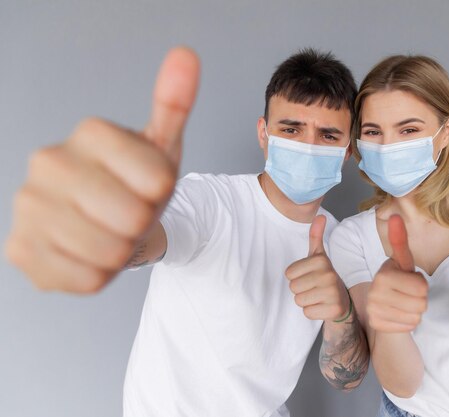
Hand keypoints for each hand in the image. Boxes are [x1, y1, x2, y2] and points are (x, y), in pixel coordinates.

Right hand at [4, 47, 200, 292]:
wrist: (107, 223)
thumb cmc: (137, 183)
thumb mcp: (162, 146)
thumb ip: (174, 103)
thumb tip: (187, 55)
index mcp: (91, 132)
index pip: (159, 181)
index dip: (163, 193)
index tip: (150, 185)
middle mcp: (48, 161)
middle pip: (133, 217)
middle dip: (143, 224)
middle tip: (130, 214)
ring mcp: (28, 207)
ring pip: (109, 251)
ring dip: (122, 251)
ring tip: (111, 232)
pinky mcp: (21, 249)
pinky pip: (86, 279)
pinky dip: (100, 275)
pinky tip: (89, 253)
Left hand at [285, 215, 349, 320]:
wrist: (342, 299)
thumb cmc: (325, 276)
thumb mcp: (319, 256)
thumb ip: (316, 236)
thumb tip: (320, 215)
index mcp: (321, 261)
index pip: (289, 273)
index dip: (296, 276)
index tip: (310, 275)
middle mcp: (328, 275)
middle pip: (293, 287)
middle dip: (300, 289)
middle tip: (314, 287)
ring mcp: (332, 293)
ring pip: (299, 300)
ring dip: (305, 300)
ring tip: (318, 296)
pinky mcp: (334, 310)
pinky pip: (307, 312)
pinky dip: (312, 311)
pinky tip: (322, 305)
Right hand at [367, 215, 427, 332]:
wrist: (383, 304)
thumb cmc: (397, 280)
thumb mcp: (402, 262)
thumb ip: (400, 240)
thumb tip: (395, 215)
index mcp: (383, 275)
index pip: (422, 287)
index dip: (421, 285)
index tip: (408, 281)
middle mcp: (375, 293)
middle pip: (421, 303)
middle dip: (419, 299)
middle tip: (406, 294)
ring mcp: (374, 311)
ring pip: (416, 317)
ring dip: (414, 312)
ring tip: (403, 303)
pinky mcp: (377, 325)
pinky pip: (409, 327)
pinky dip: (408, 323)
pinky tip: (398, 315)